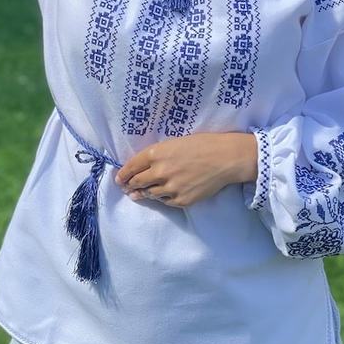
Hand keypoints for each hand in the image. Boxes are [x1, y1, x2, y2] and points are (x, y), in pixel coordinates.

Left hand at [113, 132, 256, 208]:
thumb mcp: (175, 142)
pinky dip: (161, 198)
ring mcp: (170, 188)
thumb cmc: (203, 144)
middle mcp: (160, 171)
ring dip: (142, 193)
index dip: (123, 173)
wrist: (225, 159)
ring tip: (138, 194)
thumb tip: (145, 167)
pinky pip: (165, 201)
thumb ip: (158, 154)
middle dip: (129, 185)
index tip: (119, 178)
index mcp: (157, 153)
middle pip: (137, 182)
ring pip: (149, 194)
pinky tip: (160, 196)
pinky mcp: (181, 200)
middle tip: (126, 187)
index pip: (132, 166)